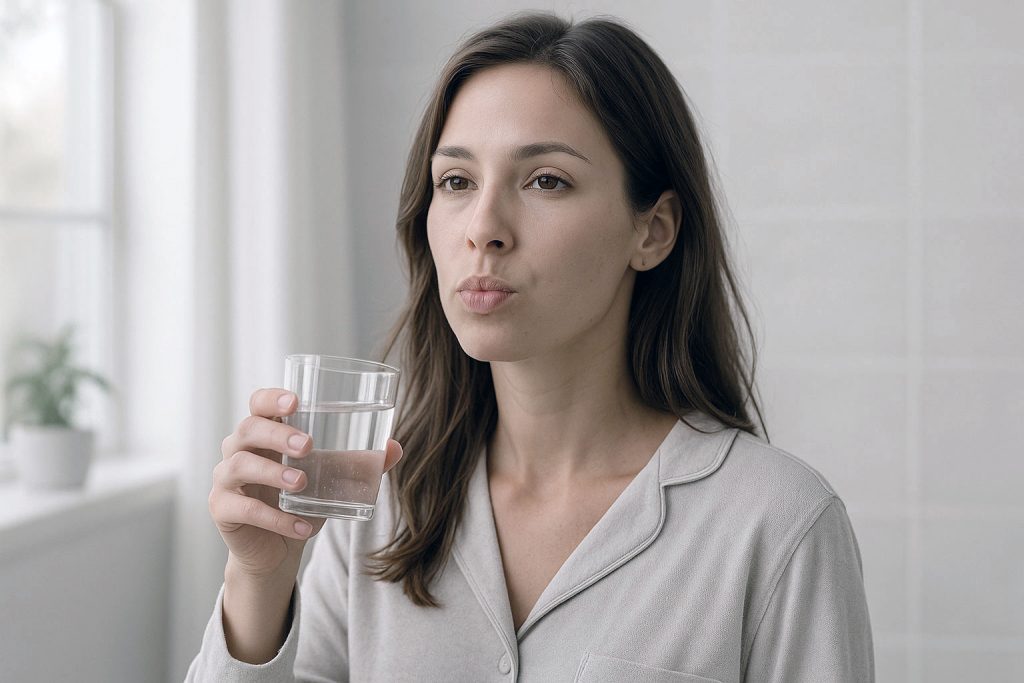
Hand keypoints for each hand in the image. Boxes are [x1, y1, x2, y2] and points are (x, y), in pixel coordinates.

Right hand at [210, 387, 403, 579]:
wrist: (277, 548)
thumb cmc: (302, 500)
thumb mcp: (330, 478)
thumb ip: (358, 462)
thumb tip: (394, 447)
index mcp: (264, 433)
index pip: (258, 403)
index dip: (272, 398)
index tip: (296, 402)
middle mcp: (239, 450)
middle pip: (247, 429)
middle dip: (277, 434)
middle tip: (308, 446)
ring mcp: (226, 479)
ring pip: (239, 465)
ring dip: (273, 473)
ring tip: (302, 484)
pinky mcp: (222, 509)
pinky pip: (244, 509)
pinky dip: (275, 518)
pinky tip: (302, 526)